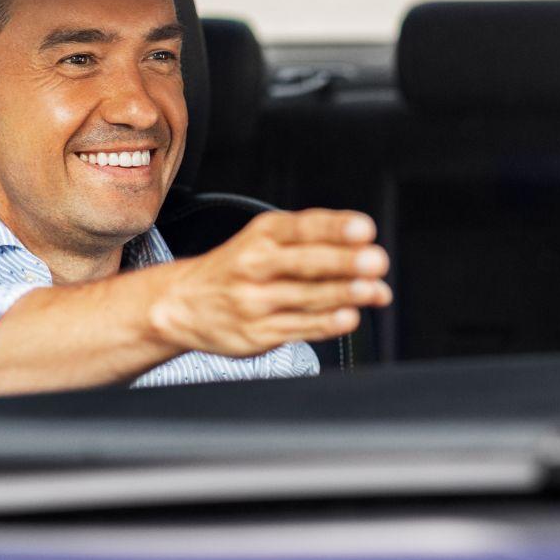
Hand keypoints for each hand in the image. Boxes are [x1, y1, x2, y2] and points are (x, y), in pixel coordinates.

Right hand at [148, 209, 391, 356]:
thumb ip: (320, 248)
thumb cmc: (239, 268)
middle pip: (306, 263)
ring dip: (344, 294)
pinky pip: (298, 327)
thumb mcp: (267, 241)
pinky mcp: (256, 333)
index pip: (303, 227)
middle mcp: (256, 265)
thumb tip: (375, 266)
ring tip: (373, 290)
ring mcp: (254, 301)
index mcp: (263, 234)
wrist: (183, 303)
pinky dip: (326, 324)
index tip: (364, 229)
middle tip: (376, 261)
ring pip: (306, 297)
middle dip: (345, 262)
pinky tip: (349, 317)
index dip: (335, 228)